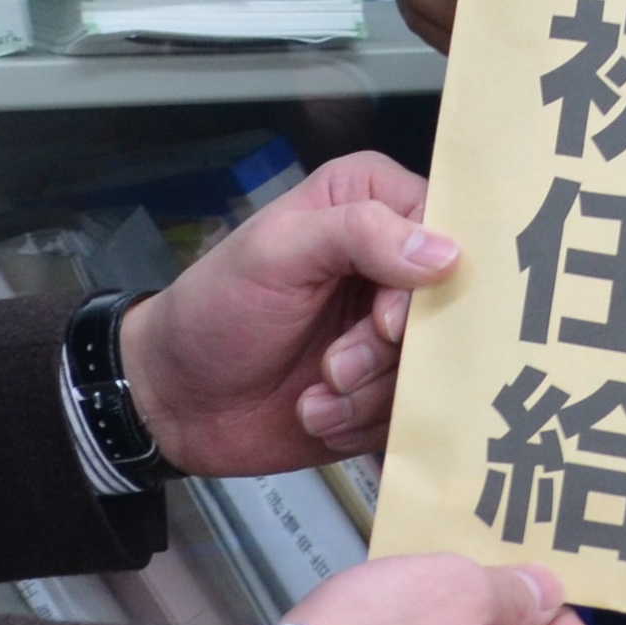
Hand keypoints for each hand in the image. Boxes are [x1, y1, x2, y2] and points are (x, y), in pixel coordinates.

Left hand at [118, 154, 453, 474]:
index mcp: (371, 203)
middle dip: (388, 353)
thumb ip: (357, 234)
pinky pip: (414, 410)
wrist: (175, 400)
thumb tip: (446, 251)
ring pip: (434, 367)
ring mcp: (393, 329)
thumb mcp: (275, 254)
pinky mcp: (389, 386)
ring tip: (315, 394)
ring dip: (368, 394)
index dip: (428, 286)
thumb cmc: (212, 310)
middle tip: (334, 368)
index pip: (448, 230)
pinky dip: (362, 422)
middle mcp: (393, 260)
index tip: (384, 323)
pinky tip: (317, 413)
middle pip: (450, 308)